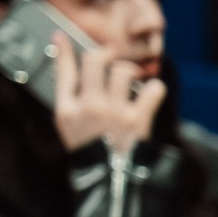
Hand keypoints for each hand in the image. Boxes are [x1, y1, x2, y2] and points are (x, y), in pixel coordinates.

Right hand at [49, 32, 163, 153]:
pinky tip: (150, 96)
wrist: (111, 179)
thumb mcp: (69, 128)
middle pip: (95, 60)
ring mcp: (114, 111)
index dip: (62, 50)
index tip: (62, 36)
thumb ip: (70, 100)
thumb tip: (70, 71)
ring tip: (131, 82)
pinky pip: (153, 89)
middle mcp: (89, 106)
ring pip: (124, 70)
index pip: (63, 72)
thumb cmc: (92, 151)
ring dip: (130, 72)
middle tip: (112, 60)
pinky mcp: (138, 119)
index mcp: (67, 110)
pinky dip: (155, 89)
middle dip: (106, 55)